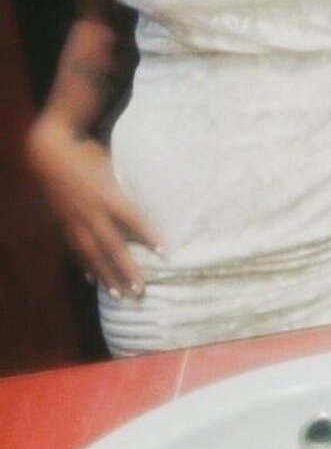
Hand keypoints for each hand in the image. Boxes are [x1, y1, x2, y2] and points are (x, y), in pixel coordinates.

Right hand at [27, 119, 164, 298]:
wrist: (49, 154)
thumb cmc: (88, 154)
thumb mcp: (113, 165)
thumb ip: (128, 182)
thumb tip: (155, 190)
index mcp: (108, 195)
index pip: (134, 219)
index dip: (149, 236)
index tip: (165, 253)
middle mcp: (92, 213)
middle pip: (112, 247)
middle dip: (126, 269)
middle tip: (139, 290)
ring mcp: (75, 222)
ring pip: (92, 255)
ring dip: (106, 276)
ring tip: (118, 295)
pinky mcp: (63, 225)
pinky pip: (75, 250)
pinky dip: (84, 266)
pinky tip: (91, 280)